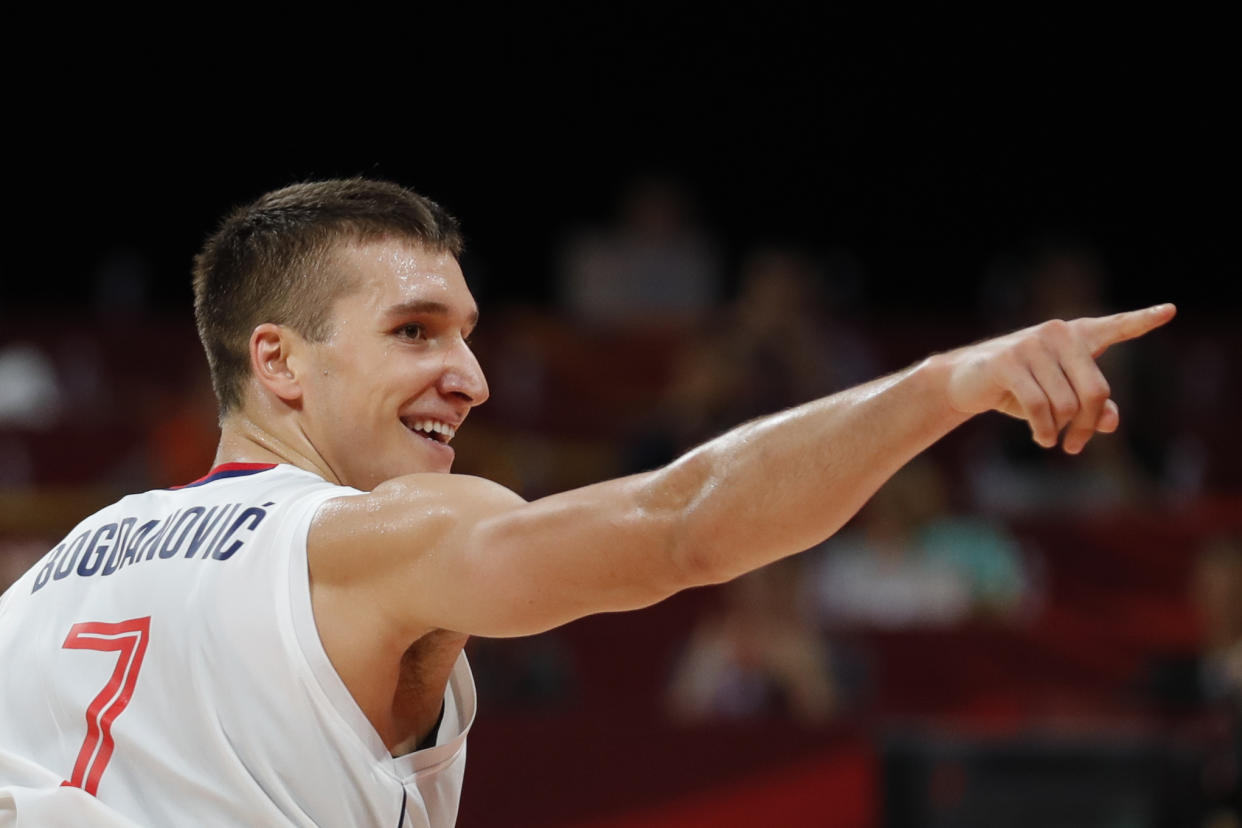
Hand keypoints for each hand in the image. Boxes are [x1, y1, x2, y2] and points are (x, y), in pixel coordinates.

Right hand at [941, 304, 1175, 453]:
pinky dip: (1044, 430)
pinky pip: (1040, 406)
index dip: (1144, 320)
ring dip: (1061, 431)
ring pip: (1067, 403)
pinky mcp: (1009, 361)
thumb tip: (1110, 422)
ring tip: (1050, 439)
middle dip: (1087, 424)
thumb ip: (1091, 407)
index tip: (1170, 311)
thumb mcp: (1058, 397)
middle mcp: (1058, 333)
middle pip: (1096, 390)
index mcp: (1075, 335)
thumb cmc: (1018, 388)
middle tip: (1076, 445)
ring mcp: (1032, 344)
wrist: (965, 381)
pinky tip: (1042, 439)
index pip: (1115, 327)